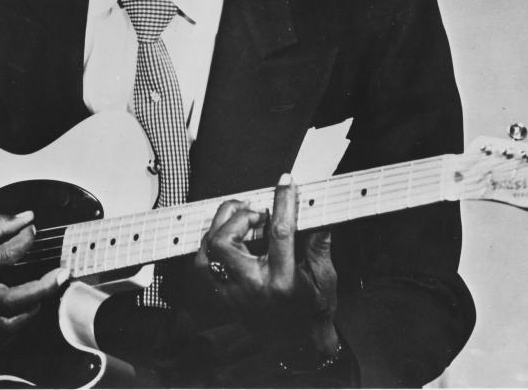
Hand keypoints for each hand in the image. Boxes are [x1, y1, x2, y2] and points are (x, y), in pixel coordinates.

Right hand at [0, 210, 66, 345]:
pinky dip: (14, 329)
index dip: (25, 240)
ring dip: (31, 312)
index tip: (31, 231)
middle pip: (10, 301)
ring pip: (5, 327)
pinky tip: (23, 313)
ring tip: (42, 295)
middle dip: (43, 289)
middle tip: (60, 275)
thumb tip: (25, 219)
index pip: (6, 255)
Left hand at [193, 173, 338, 353]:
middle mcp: (251, 287)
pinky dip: (211, 243)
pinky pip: (202, 262)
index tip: (286, 183)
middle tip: (259, 210)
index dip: (283, 202)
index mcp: (283, 283)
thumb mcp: (325, 277)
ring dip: (222, 225)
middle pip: (226, 242)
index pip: (279, 233)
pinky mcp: (222, 294)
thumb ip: (319, 244)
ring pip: (208, 250)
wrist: (296, 344)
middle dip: (239, 216)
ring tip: (243, 218)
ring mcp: (232, 292)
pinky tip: (229, 234)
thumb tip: (316, 212)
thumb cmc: (312, 312)